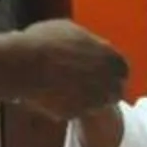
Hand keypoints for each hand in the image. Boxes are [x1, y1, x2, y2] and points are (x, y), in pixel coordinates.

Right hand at [0, 20, 128, 119]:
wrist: (25, 63)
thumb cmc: (46, 42)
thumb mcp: (72, 31)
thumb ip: (88, 42)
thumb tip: (87, 44)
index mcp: (113, 59)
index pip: (121, 69)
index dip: (108, 70)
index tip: (98, 69)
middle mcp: (110, 82)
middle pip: (114, 91)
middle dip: (101, 88)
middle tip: (82, 83)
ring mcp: (94, 101)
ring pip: (95, 105)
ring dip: (85, 99)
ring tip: (64, 88)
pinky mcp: (76, 115)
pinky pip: (75, 112)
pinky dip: (66, 106)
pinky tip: (51, 95)